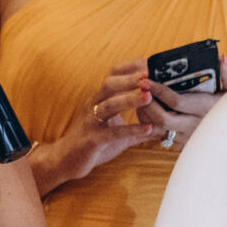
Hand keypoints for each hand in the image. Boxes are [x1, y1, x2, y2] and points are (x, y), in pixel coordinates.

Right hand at [44, 61, 164, 183]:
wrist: (64, 160)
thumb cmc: (92, 142)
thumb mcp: (116, 132)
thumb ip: (136, 127)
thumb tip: (161, 126)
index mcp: (99, 100)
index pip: (114, 76)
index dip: (131, 70)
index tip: (151, 66)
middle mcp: (93, 106)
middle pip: (109, 85)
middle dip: (129, 79)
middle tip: (149, 77)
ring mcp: (91, 122)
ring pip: (108, 105)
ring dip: (129, 99)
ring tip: (148, 97)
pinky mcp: (92, 140)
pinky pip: (111, 133)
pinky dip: (130, 130)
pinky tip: (147, 129)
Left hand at [139, 59, 226, 151]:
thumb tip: (222, 59)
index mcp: (206, 109)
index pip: (177, 102)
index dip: (159, 90)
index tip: (147, 79)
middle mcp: (195, 126)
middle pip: (163, 118)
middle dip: (147, 103)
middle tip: (139, 87)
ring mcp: (187, 137)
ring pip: (158, 128)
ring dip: (145, 112)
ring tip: (140, 96)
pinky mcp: (181, 143)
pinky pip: (159, 135)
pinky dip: (149, 122)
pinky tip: (146, 108)